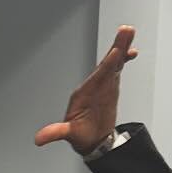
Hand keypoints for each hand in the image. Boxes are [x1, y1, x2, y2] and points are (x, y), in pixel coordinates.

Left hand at [34, 25, 137, 153]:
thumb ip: (56, 133)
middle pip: (105, 64)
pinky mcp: (109, 86)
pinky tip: (132, 51)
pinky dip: (124, 60)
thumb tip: (39, 139)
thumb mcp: (67, 135)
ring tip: (129, 32)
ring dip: (121, 47)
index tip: (116, 54)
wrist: (92, 141)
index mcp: (83, 94)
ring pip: (112, 63)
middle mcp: (92, 85)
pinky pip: (117, 69)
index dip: (107, 65)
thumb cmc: (81, 137)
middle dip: (115, 48)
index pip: (97, 77)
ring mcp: (101, 84)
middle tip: (125, 30)